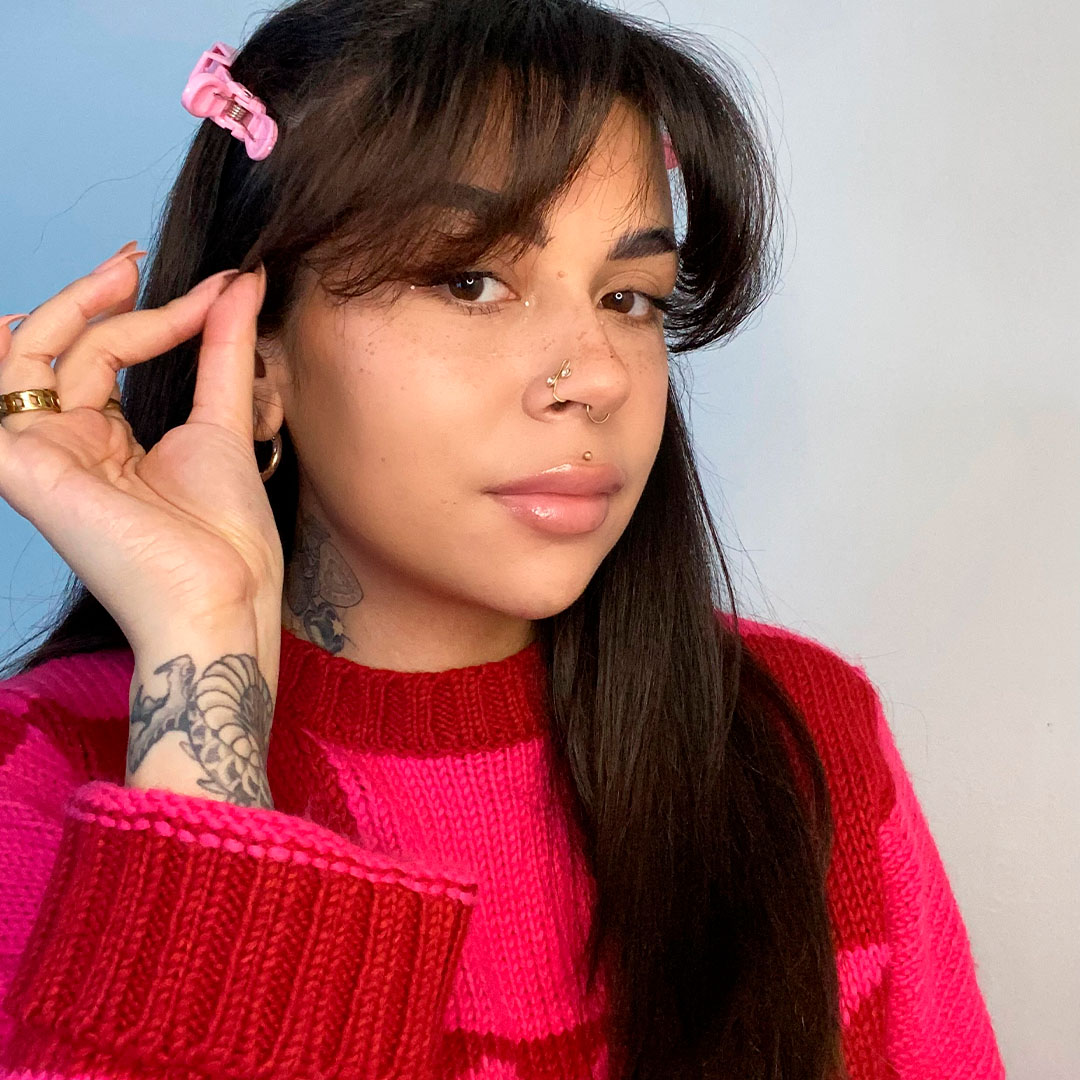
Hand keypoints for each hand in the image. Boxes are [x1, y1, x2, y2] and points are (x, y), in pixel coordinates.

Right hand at [0, 245, 283, 678]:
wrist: (225, 597)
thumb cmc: (226, 536)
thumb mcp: (224, 421)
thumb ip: (223, 348)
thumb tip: (240, 281)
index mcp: (110, 443)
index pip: (111, 357)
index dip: (159, 316)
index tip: (221, 288)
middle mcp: (70, 446)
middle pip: (69, 350)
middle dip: (102, 299)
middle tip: (139, 262)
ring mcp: (44, 456)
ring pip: (32, 357)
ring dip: (74, 308)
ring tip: (124, 275)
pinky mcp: (26, 467)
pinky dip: (10, 351)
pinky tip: (28, 316)